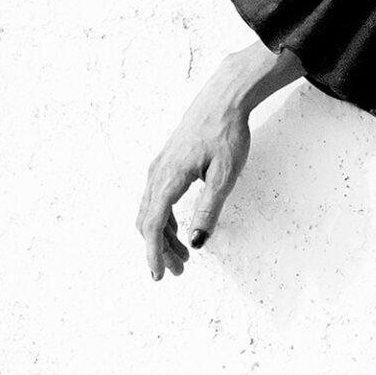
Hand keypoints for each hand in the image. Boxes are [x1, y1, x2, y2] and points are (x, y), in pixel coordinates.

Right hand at [135, 43, 297, 278]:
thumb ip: (209, 209)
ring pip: (150, 211)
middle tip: (177, 271)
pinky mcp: (165, 164)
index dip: (154, 253)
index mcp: (169, 178)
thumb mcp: (225, 176)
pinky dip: (164, 219)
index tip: (159, 275)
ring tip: (183, 255)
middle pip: (148, 222)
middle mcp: (157, 174)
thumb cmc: (227, 134)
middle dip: (160, 250)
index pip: (153, 225)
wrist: (223, 99)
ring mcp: (158, 167)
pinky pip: (156, 199)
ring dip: (162, 236)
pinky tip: (179, 229)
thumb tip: (197, 241)